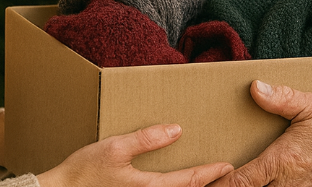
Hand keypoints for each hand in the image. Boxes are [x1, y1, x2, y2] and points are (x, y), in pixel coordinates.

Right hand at [37, 124, 232, 186]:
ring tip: (205, 179)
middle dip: (206, 185)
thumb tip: (176, 130)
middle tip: (226, 175)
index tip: (228, 165)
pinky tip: (175, 183)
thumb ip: (146, 139)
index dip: (210, 172)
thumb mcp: (114, 148)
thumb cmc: (83, 172)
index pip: (189, 181)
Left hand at [211, 80, 311, 186]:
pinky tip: (265, 182)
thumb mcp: (311, 106)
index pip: (241, 182)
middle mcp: (286, 183)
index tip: (207, 181)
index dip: (221, 185)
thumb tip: (255, 87)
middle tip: (214, 181)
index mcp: (280, 162)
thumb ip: (281, 98)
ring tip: (236, 181)